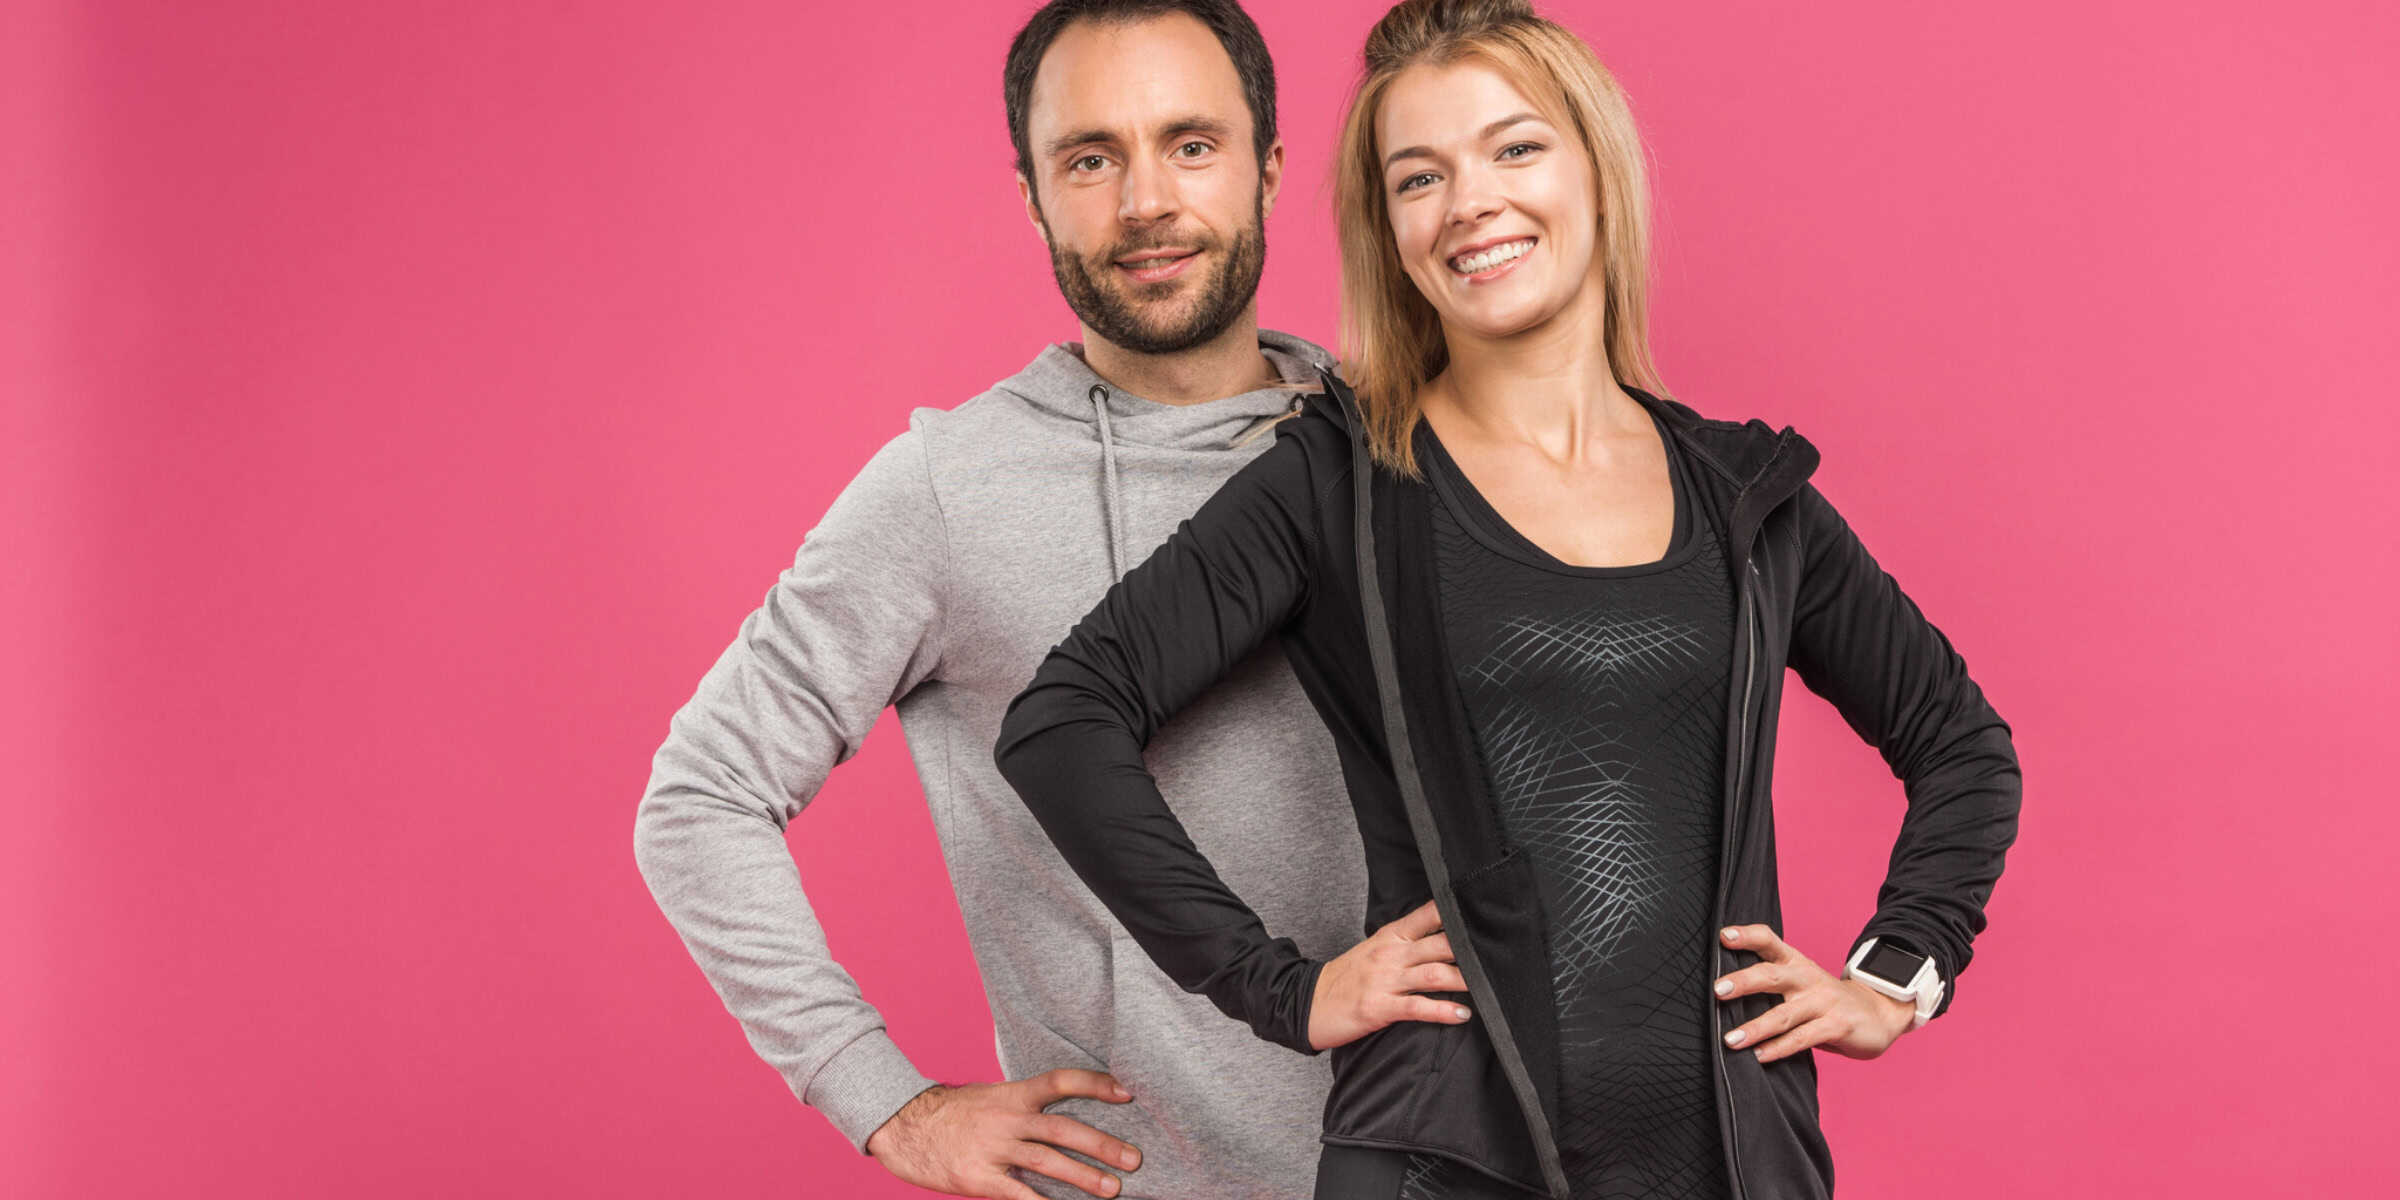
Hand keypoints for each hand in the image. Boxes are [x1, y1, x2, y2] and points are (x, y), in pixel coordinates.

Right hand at [864, 1070, 1142, 1199]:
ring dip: (1083, 1177)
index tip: (1128, 1091)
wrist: (903, 1127)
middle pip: (1062, 1128)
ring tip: (1111, 1190)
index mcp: (1013, 1094)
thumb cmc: (953, 1115)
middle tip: (1133, 1159)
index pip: (1061, 1082)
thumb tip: (1065, 1114)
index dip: (1095, 1084)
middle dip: (1101, 1144)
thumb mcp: (991, 1098)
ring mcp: (993, 1149)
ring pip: (1046, 1162)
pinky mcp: (978, 1178)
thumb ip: (1025, 1106)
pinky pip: (1017, 1195)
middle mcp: (1007, 1118)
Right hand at [1307, 899, 1473, 1050]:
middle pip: (1441, 945)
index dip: (1457, 912)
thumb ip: (1406, 943)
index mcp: (1391, 936)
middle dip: (1471, 951)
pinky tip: (1462, 1015)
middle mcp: (1391, 953)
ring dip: (1465, 980)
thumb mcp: (1374, 949)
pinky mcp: (1380, 1007)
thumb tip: (1444, 941)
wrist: (1307, 1002)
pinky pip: (1418, 1008)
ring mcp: (1385, 980)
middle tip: (1500, 955)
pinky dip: (1443, 1011)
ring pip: (1434, 974)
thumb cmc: (1345, 978)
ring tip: (1489, 987)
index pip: (1429, 915)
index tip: (1485, 913)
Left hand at [1711, 925, 1915, 1063]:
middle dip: (1744, 982)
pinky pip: (1803, 1038)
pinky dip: (1779, 1048)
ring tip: (1731, 1040)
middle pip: (1772, 975)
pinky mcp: (1838, 1025)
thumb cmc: (1827, 1000)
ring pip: (1784, 1014)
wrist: (1881, 1013)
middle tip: (1717, 990)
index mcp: (1796, 963)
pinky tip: (1760, 1056)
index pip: (1770, 941)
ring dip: (1756, 1027)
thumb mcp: (1802, 983)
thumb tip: (1723, 993)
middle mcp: (1808, 978)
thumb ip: (1771, 984)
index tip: (1724, 936)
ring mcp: (1824, 1001)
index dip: (1748, 936)